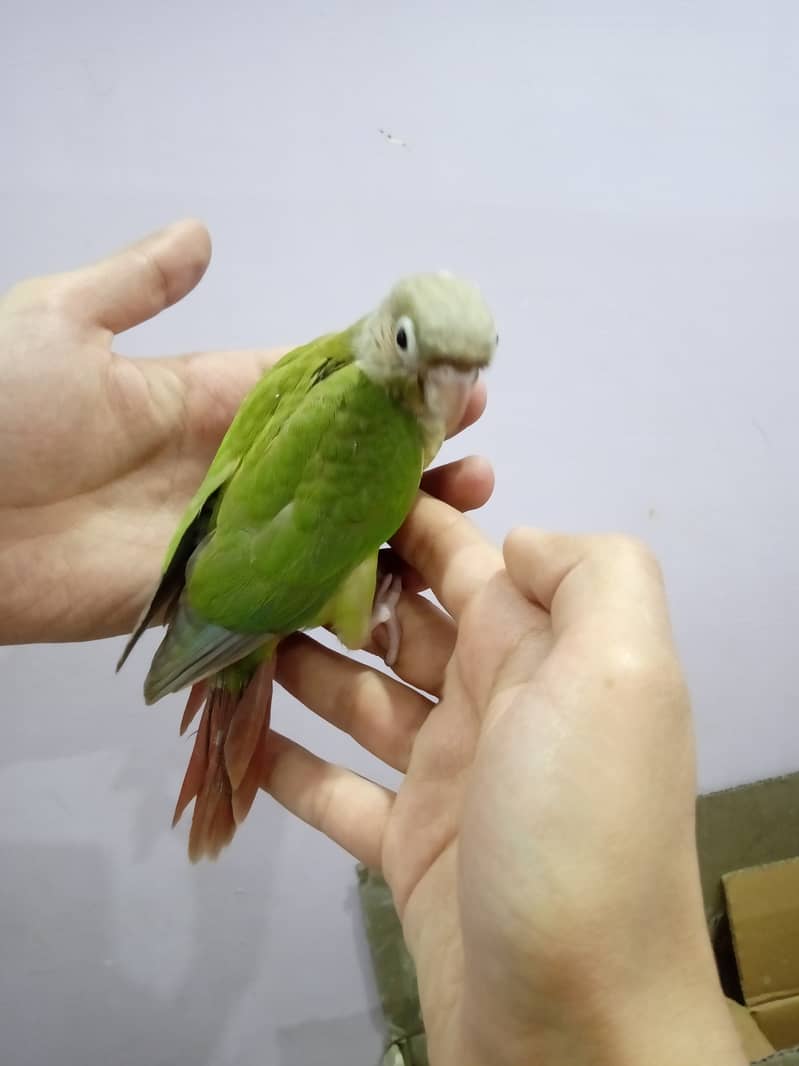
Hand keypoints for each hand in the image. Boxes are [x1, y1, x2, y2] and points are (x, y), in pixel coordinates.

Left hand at [0, 222, 489, 643]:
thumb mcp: (62, 322)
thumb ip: (140, 286)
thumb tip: (202, 235)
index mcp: (203, 401)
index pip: (312, 388)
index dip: (377, 382)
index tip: (444, 370)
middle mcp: (230, 473)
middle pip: (340, 463)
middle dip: (410, 449)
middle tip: (478, 437)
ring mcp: (228, 541)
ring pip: (335, 528)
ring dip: (404, 514)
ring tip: (472, 498)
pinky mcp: (216, 603)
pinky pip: (297, 596)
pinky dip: (356, 589)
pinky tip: (418, 576)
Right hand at [265, 502, 746, 1065]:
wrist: (574, 1020)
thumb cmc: (582, 825)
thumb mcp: (621, 672)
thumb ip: (589, 575)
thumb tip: (515, 540)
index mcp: (541, 656)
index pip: (466, 562)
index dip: (404, 521)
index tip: (322, 491)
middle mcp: (496, 705)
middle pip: (401, 625)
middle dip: (334, 590)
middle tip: (249, 564)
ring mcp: (450, 779)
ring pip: (361, 700)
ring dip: (299, 668)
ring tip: (227, 634)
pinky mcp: (409, 849)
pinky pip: (338, 792)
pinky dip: (289, 766)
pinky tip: (235, 739)